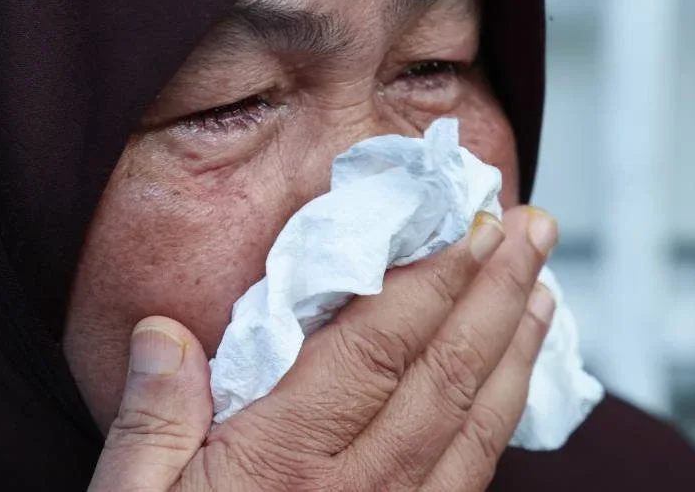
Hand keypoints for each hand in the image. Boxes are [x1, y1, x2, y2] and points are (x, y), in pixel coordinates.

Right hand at [88, 206, 556, 490]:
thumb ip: (151, 421)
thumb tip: (166, 332)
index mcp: (283, 467)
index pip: (379, 348)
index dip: (434, 279)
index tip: (474, 227)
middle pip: (445, 375)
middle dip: (497, 293)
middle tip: (533, 230)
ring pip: (476, 428)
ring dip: (516, 352)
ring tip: (543, 291)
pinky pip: (469, 482)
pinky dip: (501, 423)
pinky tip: (511, 388)